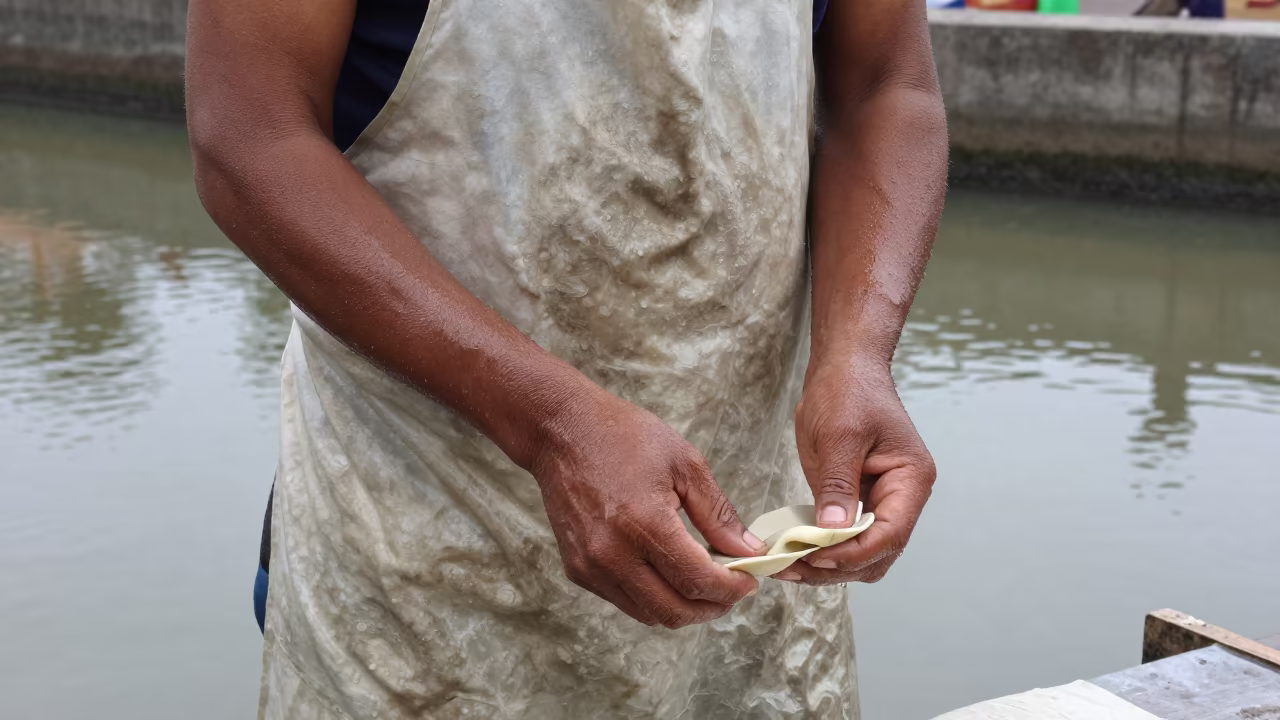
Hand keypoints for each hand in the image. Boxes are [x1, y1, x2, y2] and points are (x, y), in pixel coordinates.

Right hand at [531, 387, 765, 626]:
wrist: (561, 432)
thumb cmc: (624, 437)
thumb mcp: (684, 463)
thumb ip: (718, 514)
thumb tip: (749, 551)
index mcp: (644, 523)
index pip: (697, 581)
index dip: (731, 589)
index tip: (749, 580)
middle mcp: (612, 554)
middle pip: (674, 611)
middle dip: (712, 607)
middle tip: (731, 589)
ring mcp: (591, 566)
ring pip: (649, 614)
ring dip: (683, 608)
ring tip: (702, 583)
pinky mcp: (578, 571)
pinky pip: (624, 601)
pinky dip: (653, 598)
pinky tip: (667, 573)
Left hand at [781, 358, 935, 584]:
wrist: (843, 368)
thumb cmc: (847, 392)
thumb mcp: (839, 435)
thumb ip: (838, 484)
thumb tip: (834, 531)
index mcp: (911, 479)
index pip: (891, 533)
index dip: (854, 552)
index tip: (815, 557)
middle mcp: (903, 497)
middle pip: (879, 553)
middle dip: (839, 566)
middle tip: (793, 567)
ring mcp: (882, 501)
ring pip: (863, 554)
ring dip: (829, 565)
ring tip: (788, 565)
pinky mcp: (858, 501)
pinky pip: (846, 538)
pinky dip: (823, 549)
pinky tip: (793, 551)